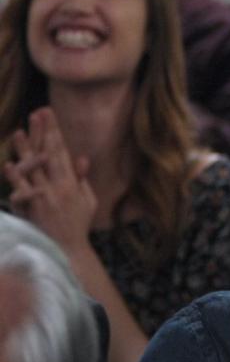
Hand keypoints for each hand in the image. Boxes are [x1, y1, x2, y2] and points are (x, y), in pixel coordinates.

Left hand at [4, 107, 96, 253]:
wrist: (68, 248)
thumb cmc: (78, 225)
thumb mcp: (88, 200)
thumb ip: (82, 179)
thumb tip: (81, 159)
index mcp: (72, 182)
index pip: (63, 151)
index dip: (56, 131)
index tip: (50, 114)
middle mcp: (59, 186)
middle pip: (50, 154)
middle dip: (44, 132)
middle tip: (38, 113)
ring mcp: (46, 196)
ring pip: (34, 168)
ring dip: (26, 150)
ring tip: (19, 131)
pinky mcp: (33, 208)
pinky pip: (22, 190)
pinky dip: (15, 178)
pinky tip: (9, 165)